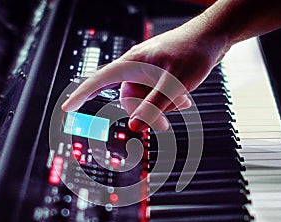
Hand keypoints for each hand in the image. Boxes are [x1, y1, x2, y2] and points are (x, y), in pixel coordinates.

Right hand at [61, 17, 228, 131]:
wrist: (214, 36)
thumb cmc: (193, 52)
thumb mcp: (172, 84)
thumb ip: (151, 107)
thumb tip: (133, 127)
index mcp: (132, 63)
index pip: (99, 81)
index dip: (81, 95)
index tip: (66, 109)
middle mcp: (136, 66)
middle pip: (128, 98)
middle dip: (145, 113)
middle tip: (163, 126)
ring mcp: (149, 69)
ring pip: (145, 98)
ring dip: (162, 106)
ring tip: (182, 101)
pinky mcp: (160, 73)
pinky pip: (157, 92)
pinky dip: (168, 99)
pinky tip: (184, 98)